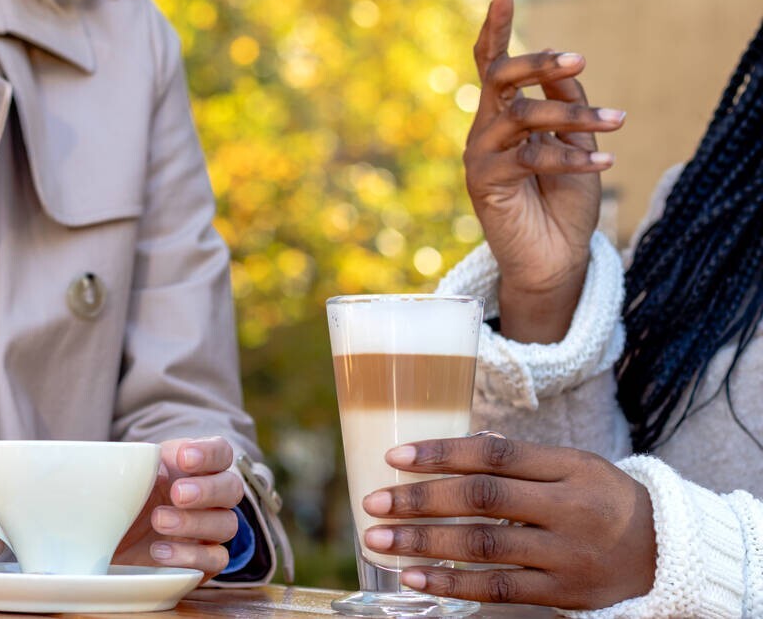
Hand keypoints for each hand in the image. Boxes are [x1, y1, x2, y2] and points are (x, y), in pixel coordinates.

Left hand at [114, 437, 241, 580]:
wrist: (105, 540)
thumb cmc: (124, 498)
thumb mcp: (127, 477)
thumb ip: (145, 468)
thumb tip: (161, 473)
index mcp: (196, 467)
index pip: (221, 452)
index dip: (210, 453)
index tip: (184, 458)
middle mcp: (210, 497)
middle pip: (233, 487)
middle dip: (207, 490)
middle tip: (177, 494)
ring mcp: (211, 530)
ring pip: (228, 524)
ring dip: (194, 523)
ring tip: (158, 521)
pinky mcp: (204, 562)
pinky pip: (216, 559)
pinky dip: (191, 555)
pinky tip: (160, 551)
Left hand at [362, 434, 656, 609]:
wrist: (666, 554)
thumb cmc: (602, 499)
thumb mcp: (575, 465)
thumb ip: (520, 458)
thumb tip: (457, 445)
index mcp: (569, 466)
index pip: (494, 453)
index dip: (441, 453)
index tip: (394, 456)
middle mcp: (568, 508)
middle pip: (482, 499)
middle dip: (420, 500)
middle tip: (373, 502)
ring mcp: (566, 555)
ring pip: (484, 547)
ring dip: (424, 543)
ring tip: (379, 540)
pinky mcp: (563, 594)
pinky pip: (499, 590)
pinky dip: (452, 584)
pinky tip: (414, 577)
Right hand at [465, 0, 624, 341]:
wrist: (554, 259)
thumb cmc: (562, 202)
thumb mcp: (573, 142)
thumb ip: (565, 105)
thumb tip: (566, 69)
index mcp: (501, 118)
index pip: (491, 65)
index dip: (495, 27)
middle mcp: (484, 131)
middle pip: (498, 77)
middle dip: (536, 62)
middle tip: (578, 61)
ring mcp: (480, 156)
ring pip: (520, 114)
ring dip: (572, 115)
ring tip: (616, 124)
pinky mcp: (484, 184)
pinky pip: (530, 156)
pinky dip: (572, 157)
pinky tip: (605, 164)